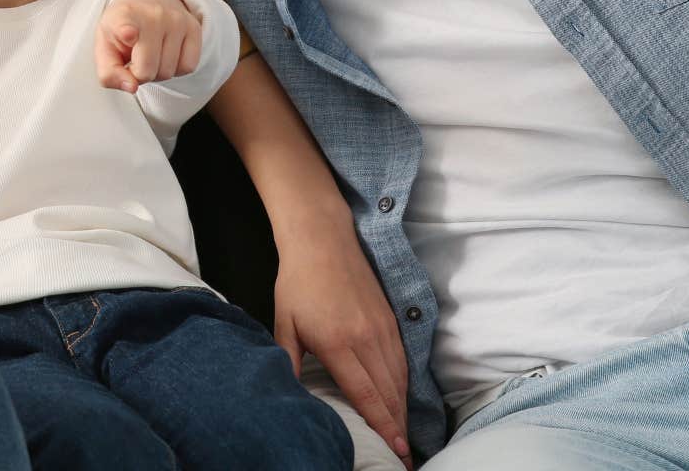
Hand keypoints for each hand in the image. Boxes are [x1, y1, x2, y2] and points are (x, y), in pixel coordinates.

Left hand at [95, 0, 201, 92]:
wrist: (146, 2)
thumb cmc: (120, 31)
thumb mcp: (104, 48)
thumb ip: (109, 73)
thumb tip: (132, 87)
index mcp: (122, 15)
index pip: (126, 26)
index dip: (127, 32)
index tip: (128, 33)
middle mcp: (152, 14)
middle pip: (147, 70)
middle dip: (140, 74)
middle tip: (135, 59)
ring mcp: (176, 19)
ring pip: (168, 72)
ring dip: (158, 72)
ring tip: (151, 54)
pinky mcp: (194, 27)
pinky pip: (188, 67)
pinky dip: (176, 69)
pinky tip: (167, 54)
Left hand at [275, 220, 411, 466]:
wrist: (323, 239)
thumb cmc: (297, 282)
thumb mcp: (284, 324)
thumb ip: (289, 363)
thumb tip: (287, 395)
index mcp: (338, 343)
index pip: (366, 395)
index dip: (382, 425)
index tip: (395, 449)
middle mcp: (366, 338)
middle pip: (389, 393)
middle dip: (397, 426)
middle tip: (404, 455)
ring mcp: (383, 328)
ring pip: (399, 378)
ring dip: (403, 408)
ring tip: (404, 434)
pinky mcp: (391, 319)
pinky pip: (402, 360)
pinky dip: (404, 383)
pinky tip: (401, 398)